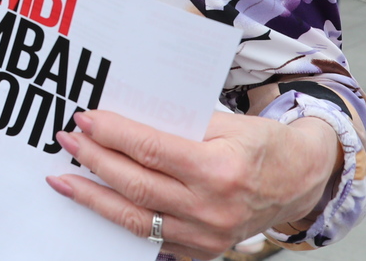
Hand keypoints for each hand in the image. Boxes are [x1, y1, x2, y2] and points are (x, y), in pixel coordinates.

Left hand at [48, 110, 339, 258]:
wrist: (302, 181)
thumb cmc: (262, 144)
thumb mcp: (227, 121)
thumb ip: (178, 122)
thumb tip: (123, 117)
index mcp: (219, 170)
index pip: (150, 150)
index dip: (112, 135)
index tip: (83, 119)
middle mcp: (212, 208)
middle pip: (136, 185)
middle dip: (94, 161)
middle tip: (66, 142)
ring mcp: (208, 236)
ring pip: (136, 219)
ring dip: (94, 199)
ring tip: (63, 181)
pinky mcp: (204, 250)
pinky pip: (153, 240)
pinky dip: (121, 224)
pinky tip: (96, 209)